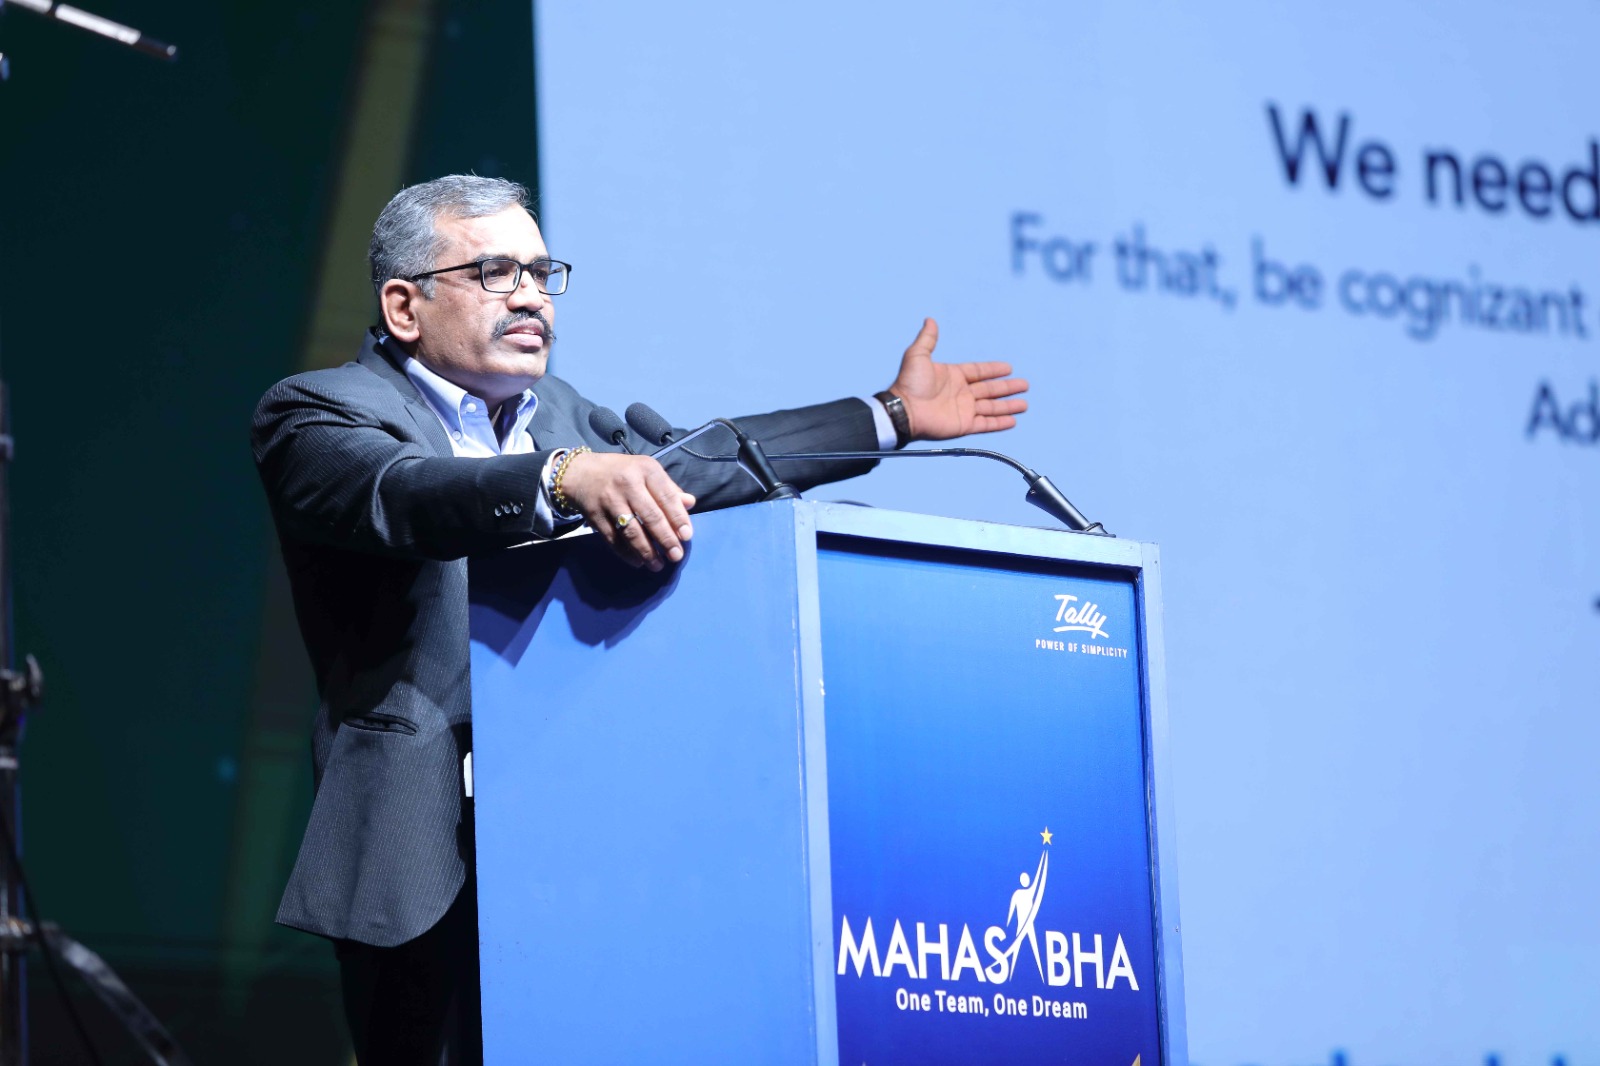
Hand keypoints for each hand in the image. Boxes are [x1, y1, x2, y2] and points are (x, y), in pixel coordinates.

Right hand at [559, 452, 695, 570]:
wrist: (580, 473)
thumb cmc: (622, 472)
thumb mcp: (646, 471)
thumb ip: (668, 488)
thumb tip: (690, 504)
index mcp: (646, 470)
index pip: (667, 496)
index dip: (678, 518)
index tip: (687, 536)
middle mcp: (628, 484)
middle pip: (651, 516)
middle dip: (666, 539)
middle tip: (676, 556)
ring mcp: (610, 501)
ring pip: (632, 531)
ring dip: (647, 552)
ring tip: (658, 565)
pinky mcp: (596, 516)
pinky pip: (614, 539)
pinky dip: (626, 553)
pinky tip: (638, 562)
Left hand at [887, 318, 1027, 440]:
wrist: (903, 410)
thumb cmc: (909, 383)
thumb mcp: (917, 355)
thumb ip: (927, 339)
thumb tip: (930, 320)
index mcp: (953, 376)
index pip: (979, 372)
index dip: (993, 370)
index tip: (1009, 368)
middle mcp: (961, 393)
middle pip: (990, 389)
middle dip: (1007, 387)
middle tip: (1025, 384)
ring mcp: (963, 410)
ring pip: (992, 407)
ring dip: (1008, 406)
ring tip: (1024, 404)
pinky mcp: (964, 425)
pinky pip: (986, 424)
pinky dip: (999, 423)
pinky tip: (1013, 420)